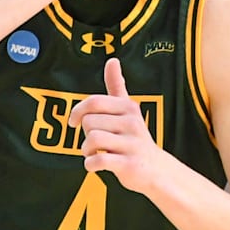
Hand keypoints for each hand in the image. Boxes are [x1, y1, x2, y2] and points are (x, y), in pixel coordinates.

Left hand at [70, 58, 165, 192]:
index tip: (73, 122)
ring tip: (93, 153)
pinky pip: (99, 160)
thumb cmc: (134, 138)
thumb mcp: (128, 110)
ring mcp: (132, 144)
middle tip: (95, 142)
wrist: (156, 170)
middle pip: (89, 122)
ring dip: (86, 150)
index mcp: (128, 108)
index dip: (78, 111)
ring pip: (93, 139)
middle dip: (85, 134)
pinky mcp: (129, 165)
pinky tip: (94, 165)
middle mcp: (132, 123)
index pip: (94, 102)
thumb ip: (117, 86)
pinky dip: (91, 164)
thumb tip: (112, 60)